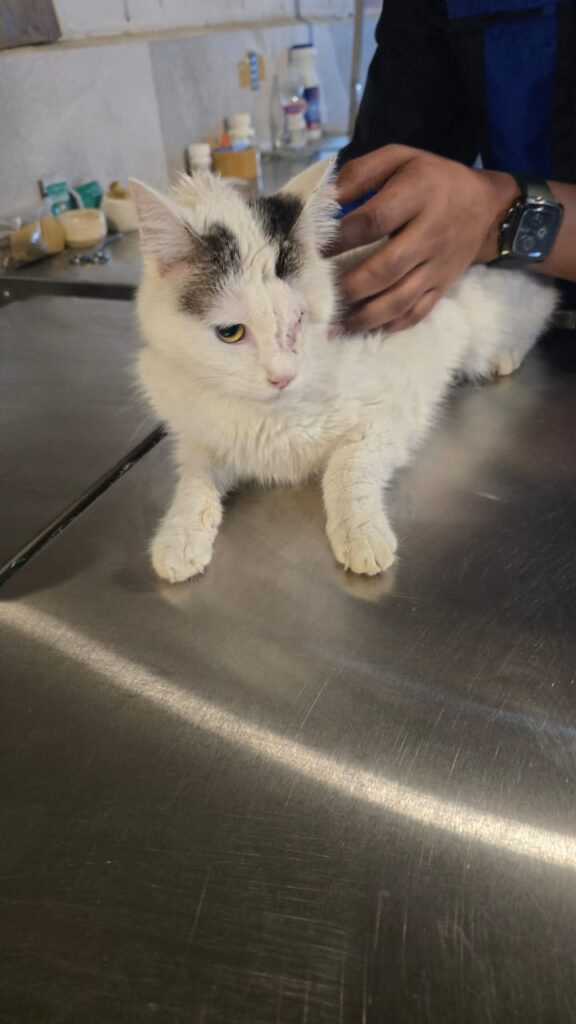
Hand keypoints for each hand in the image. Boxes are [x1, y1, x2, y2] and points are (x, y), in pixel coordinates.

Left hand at [330, 145, 516, 332]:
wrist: (486, 208)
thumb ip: (360, 173)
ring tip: (333, 326)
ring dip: (364, 317)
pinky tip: (362, 330)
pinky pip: (415, 314)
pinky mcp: (442, 288)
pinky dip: (388, 326)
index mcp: (418, 195)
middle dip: (348, 286)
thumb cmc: (432, 179)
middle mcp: (430, 235)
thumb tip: (324, 200)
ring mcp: (437, 267)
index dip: (340, 239)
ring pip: (399, 300)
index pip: (374, 221)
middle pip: (385, 269)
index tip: (312, 251)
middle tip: (318, 296)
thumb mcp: (399, 158)